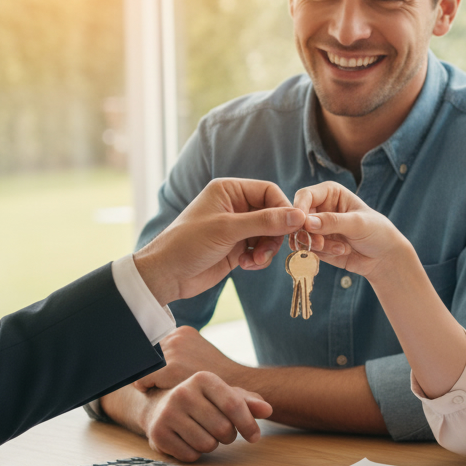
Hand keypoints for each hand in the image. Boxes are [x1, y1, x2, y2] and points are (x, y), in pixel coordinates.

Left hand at [134, 178, 304, 305]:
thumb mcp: (228, 229)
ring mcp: (236, 228)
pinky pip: (260, 250)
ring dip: (267, 249)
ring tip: (256, 261)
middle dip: (275, 234)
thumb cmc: (189, 243)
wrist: (167, 274)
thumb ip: (265, 221)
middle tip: (271, 249)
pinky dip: (259, 259)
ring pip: (269, 234)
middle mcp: (235, 206)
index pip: (269, 192)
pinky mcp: (237, 248)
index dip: (283, 208)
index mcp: (229, 190)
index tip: (294, 226)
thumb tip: (299, 216)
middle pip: (272, 214)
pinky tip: (246, 266)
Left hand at [134, 326, 234, 392]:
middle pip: (146, 354)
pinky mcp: (170, 368)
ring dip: (146, 377)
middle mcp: (176, 337)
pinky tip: (152, 392)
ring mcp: (173, 351)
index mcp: (183, 332)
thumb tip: (154, 360)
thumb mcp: (200, 357)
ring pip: (143, 366)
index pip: (153, 344)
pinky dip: (145, 387)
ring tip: (152, 388)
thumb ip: (181, 353)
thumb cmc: (218, 379)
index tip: (154, 371)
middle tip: (151, 381)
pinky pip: (143, 378)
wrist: (238, 389)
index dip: (153, 360)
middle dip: (147, 367)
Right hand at [138, 328, 271, 461]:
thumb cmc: (201, 402)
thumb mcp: (225, 395)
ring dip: (212, 445)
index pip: (233, 405)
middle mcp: (182, 392)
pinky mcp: (158, 433)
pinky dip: (196, 453)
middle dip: (229, 435)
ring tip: (204, 433)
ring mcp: (167, 413)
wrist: (160, 406)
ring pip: (207, 444)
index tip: (255, 436)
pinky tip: (189, 440)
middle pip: (223, 428)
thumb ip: (248, 401)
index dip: (248, 424)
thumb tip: (268, 409)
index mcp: (202, 378)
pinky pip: (191, 455)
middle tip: (222, 431)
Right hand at [292, 181, 409, 280]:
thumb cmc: (377, 232)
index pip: (305, 196)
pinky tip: (342, 252)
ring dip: (317, 245)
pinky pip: (308, 250)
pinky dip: (322, 254)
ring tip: (341, 249)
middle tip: (320, 243)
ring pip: (301, 236)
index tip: (302, 225)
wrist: (384, 257)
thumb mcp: (358, 223)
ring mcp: (317, 228)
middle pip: (297, 218)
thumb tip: (306, 222)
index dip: (299, 209)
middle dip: (306, 233)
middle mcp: (320, 208)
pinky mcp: (317, 245)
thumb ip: (333, 222)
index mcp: (330, 193)